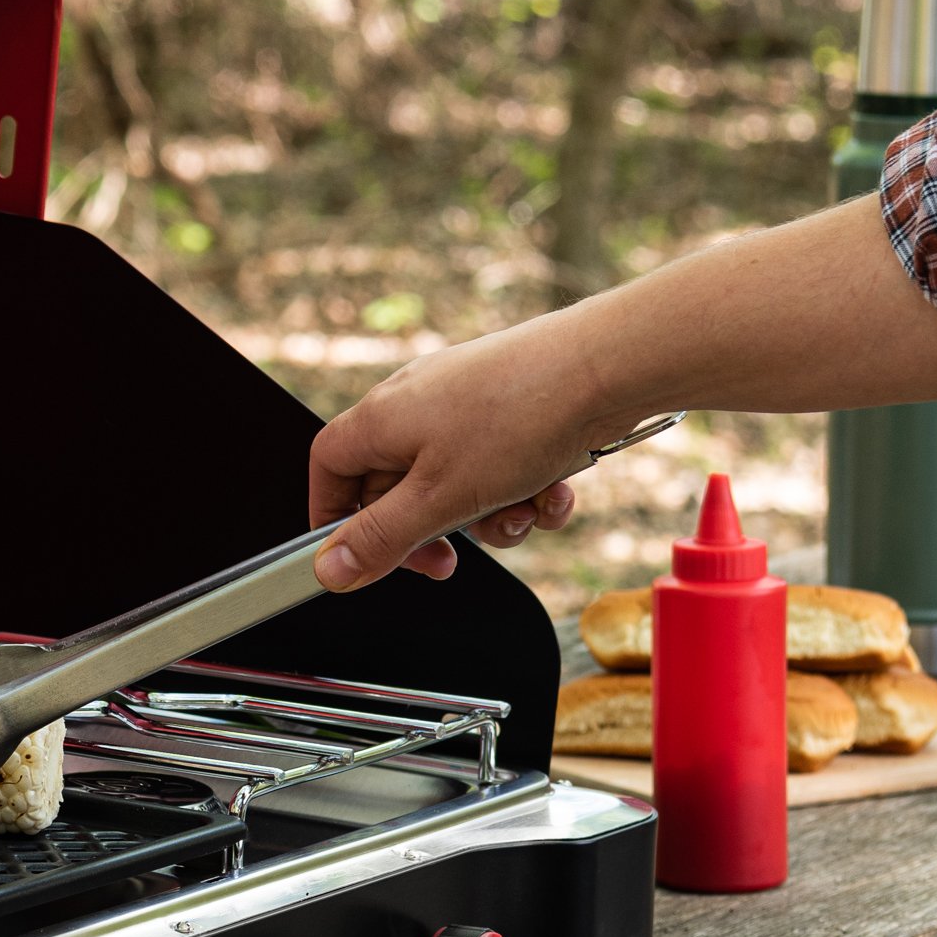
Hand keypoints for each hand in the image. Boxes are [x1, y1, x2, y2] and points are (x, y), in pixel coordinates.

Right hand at [308, 318, 604, 589]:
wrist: (606, 367)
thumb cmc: (519, 415)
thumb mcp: (439, 499)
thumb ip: (381, 539)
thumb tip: (331, 569)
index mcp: (381, 418)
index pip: (329, 468)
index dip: (336, 517)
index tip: (360, 556)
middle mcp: (416, 403)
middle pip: (395, 486)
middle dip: (431, 531)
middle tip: (448, 561)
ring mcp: (464, 404)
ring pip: (454, 485)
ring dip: (489, 517)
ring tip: (521, 514)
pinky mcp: (509, 409)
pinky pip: (498, 468)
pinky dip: (523, 491)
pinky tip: (551, 491)